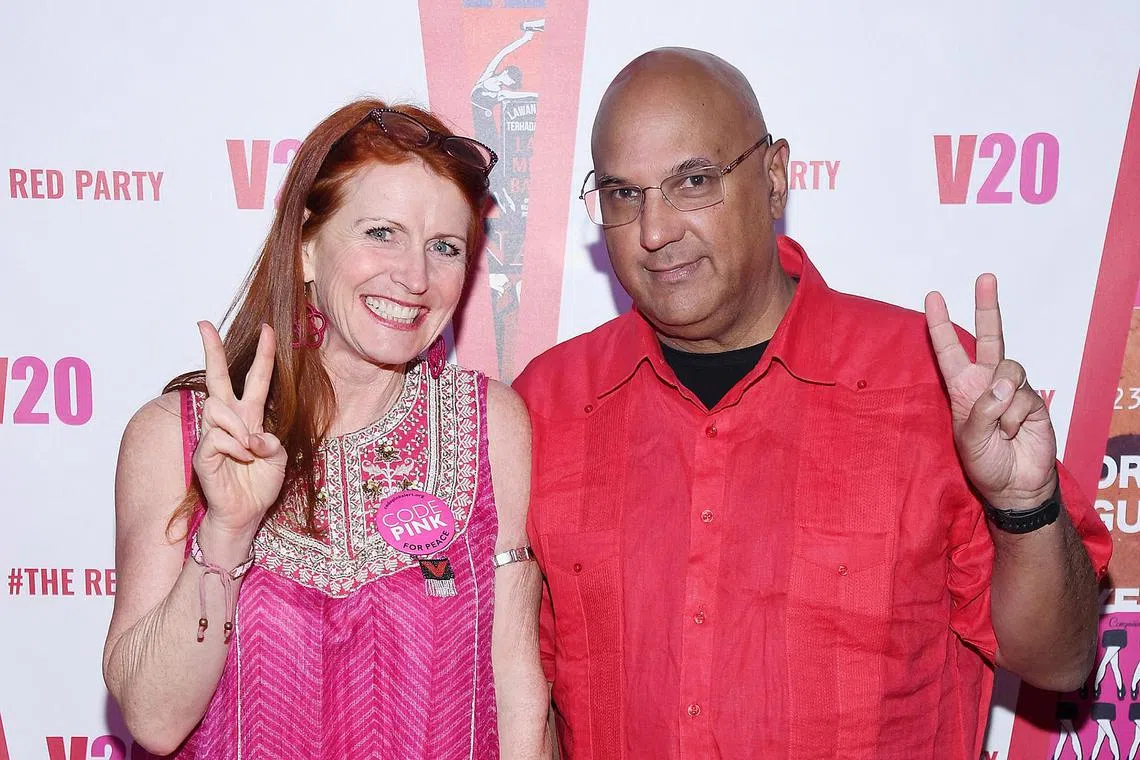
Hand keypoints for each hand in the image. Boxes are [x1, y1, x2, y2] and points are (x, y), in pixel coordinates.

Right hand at [192, 321, 286, 536]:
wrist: (245, 514)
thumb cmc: (259, 486)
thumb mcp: (279, 459)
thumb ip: (272, 442)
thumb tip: (252, 436)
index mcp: (250, 417)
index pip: (255, 379)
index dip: (263, 355)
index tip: (267, 328)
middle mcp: (229, 421)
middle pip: (216, 378)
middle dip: (211, 349)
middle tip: (202, 324)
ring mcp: (213, 434)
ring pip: (218, 408)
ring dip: (239, 429)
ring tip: (247, 451)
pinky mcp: (203, 452)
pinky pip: (218, 437)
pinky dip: (234, 447)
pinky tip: (239, 459)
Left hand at [925, 274, 1056, 508]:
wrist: (1015, 485)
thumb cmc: (985, 462)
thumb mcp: (968, 438)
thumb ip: (981, 410)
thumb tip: (1003, 386)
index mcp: (962, 387)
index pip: (949, 350)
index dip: (940, 324)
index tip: (932, 296)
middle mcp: (987, 382)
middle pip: (990, 336)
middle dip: (987, 306)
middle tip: (985, 278)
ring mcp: (1012, 389)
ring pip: (1010, 369)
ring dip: (1003, 400)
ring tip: (1000, 427)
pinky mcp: (1034, 400)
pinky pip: (1024, 397)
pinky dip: (1016, 417)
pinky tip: (1014, 434)